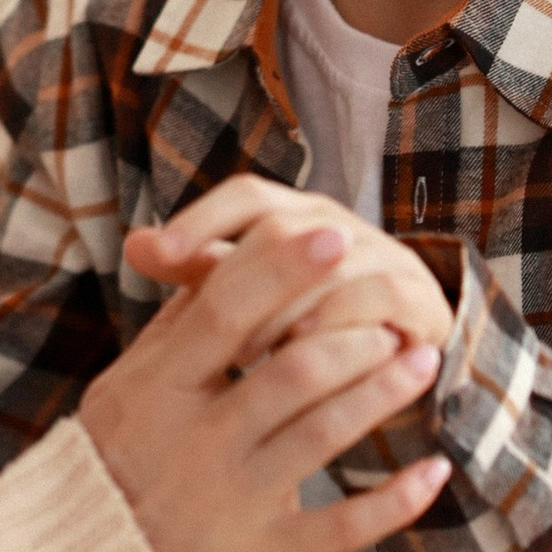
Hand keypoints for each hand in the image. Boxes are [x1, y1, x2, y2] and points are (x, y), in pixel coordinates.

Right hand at [80, 257, 447, 551]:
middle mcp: (197, 442)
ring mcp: (233, 501)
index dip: (281, 269)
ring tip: (421, 362)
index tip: (334, 236)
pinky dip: (395, 499)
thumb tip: (213, 259)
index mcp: (156, 391)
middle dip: (355, 335)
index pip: (224, 310)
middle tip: (395, 315)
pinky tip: (435, 469)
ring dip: (383, 394)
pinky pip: (343, 526)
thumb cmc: (106, 472)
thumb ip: (171, 331)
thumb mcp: (119, 393)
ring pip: (324, 435)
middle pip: (292, 370)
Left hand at [123, 174, 456, 370]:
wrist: (392, 357)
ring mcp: (382, 256)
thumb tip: (133, 244)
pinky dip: (339, 326)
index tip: (158, 254)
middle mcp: (338, 225)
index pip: (246, 195)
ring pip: (329, 264)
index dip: (202, 218)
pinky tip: (306, 353)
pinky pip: (378, 300)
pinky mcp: (417, 297)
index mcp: (293, 213)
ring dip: (287, 309)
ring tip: (248, 354)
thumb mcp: (246, 298)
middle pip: (286, 228)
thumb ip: (197, 269)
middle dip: (245, 277)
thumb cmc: (304, 323)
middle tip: (209, 328)